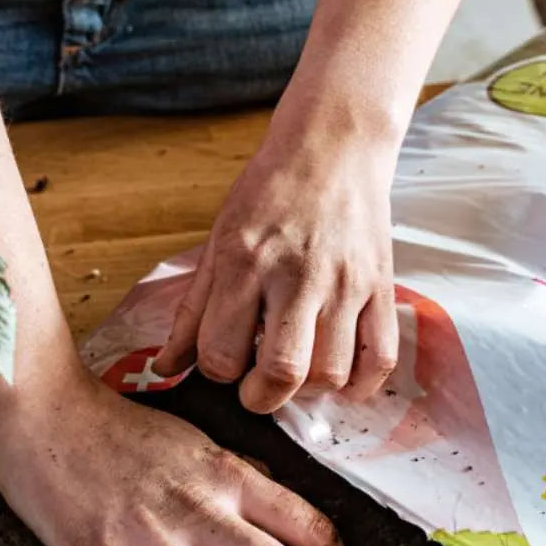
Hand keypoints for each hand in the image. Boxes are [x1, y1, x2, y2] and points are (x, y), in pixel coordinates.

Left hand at [153, 132, 399, 412]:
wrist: (333, 146)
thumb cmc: (267, 195)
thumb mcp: (217, 245)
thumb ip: (192, 314)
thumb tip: (164, 370)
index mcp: (245, 265)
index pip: (222, 354)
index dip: (217, 373)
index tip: (223, 361)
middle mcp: (297, 276)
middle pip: (282, 373)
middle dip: (261, 398)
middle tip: (255, 388)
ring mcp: (345, 283)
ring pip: (331, 373)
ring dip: (307, 391)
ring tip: (296, 371)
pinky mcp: (382, 285)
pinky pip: (381, 358)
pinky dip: (361, 384)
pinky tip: (340, 379)